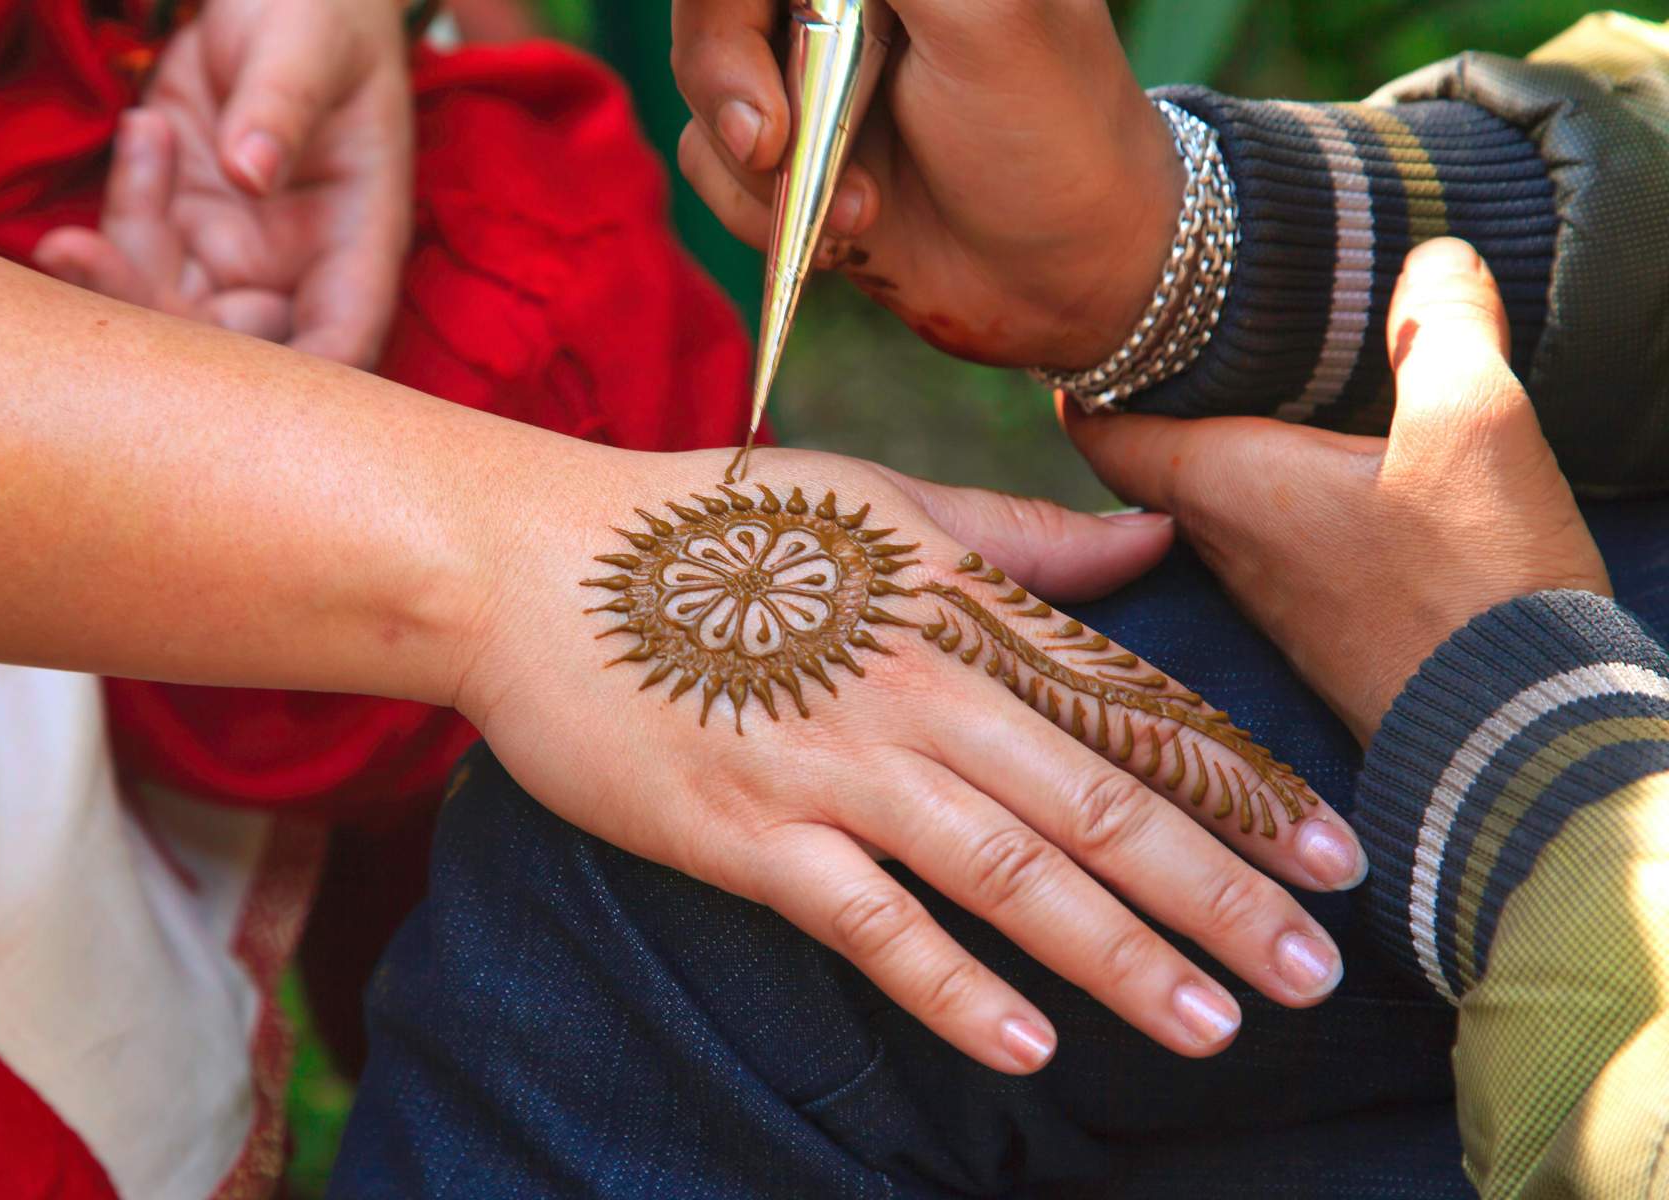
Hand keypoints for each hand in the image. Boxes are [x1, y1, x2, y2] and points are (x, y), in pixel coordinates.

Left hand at [34, 0, 413, 366]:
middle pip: (234, 347)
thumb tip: (252, 169)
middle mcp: (298, 265)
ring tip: (139, 141)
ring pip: (169, 308)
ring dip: (117, 262)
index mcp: (360, 240)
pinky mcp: (179, 218)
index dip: (290, 387)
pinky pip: (133, 247)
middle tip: (82, 253)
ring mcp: (234, 248)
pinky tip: (147, 127)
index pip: (339, 343)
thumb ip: (283, 103)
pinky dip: (122, 203)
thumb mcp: (310, 41)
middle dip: (156, 320)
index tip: (214, 386)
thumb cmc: (321, 9)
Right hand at [450, 444, 1365, 1072]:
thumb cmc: (707, 529)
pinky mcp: (750, 836)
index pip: (1129, 706)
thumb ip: (1018, 539)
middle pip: (1098, 801)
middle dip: (1221, 891)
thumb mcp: (872, 503)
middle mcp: (918, 688)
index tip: (1336, 856)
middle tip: (1317, 973)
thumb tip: (1148, 541)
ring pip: (1010, 871)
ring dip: (1120, 954)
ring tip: (1215, 1025)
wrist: (535, 565)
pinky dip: (955, 986)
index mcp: (957, 605)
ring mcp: (834, 766)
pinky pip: (872, 924)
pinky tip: (1032, 1047)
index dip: (1242, 786)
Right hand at [671, 0, 1179, 367]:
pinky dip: (755, 210)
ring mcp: (805, 68)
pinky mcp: (786, 149)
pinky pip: (706, 161)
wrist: (1066, 278)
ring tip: (863, 208)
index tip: (768, 92)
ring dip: (759, 168)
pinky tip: (846, 232)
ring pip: (701, 87)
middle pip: (710, 11)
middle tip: (775, 145)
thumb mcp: (983, 16)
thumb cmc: (1052, 135)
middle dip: (731, 83)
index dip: (728, 8)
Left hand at [1064, 238, 1611, 744]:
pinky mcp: (1322, 626)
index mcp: (1222, 485)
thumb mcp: (1472, 424)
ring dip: (1226, 443)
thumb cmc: (1472, 583)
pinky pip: (1276, 539)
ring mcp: (1269, 594)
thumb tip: (1430, 254)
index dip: (1087, 369)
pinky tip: (1336, 466)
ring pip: (1215, 501)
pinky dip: (1283, 491)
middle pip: (1152, 457)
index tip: (1091, 319)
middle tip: (1182, 329)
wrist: (1513, 736)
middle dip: (1160, 394)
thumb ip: (1443, 325)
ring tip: (1259, 377)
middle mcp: (1222, 545)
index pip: (1100, 426)